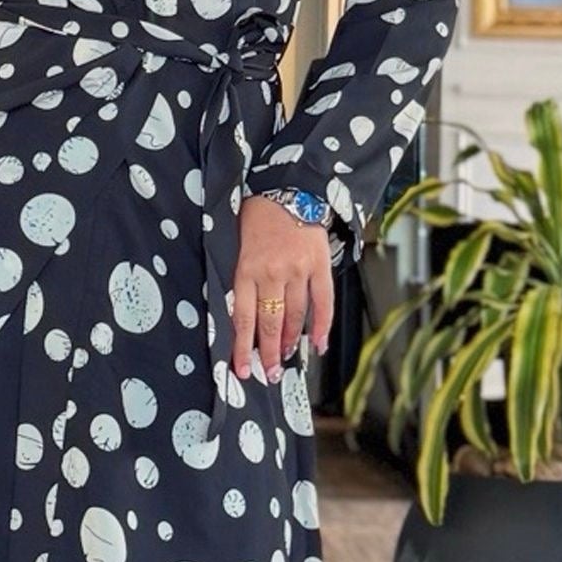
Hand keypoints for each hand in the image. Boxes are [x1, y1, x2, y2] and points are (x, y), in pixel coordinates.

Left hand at [229, 192, 334, 385]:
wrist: (287, 187)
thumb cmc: (257, 217)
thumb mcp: (238, 247)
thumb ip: (242, 280)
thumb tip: (246, 318)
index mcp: (246, 269)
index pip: (243, 318)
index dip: (242, 348)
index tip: (241, 370)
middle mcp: (271, 273)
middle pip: (270, 322)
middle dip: (268, 353)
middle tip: (267, 374)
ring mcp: (298, 270)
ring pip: (295, 316)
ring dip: (291, 341)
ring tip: (286, 358)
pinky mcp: (319, 265)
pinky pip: (323, 301)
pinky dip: (322, 325)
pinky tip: (319, 344)